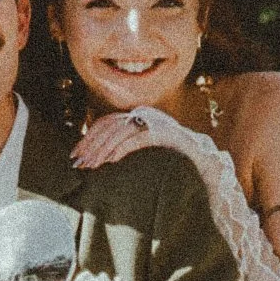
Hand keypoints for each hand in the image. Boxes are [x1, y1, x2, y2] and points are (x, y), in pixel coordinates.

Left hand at [74, 105, 199, 170]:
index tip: (76, 155)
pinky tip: (111, 161)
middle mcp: (144, 115)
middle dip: (91, 145)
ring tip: (92, 166)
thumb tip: (99, 158)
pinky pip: (137, 138)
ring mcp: (154, 122)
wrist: (204, 160)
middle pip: (109, 126)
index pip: (106, 123)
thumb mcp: (144, 150)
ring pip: (120, 131)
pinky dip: (122, 149)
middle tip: (79, 163)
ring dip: (103, 149)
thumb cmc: (172, 159)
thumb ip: (125, 148)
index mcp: (137, 117)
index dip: (88, 138)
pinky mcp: (164, 132)